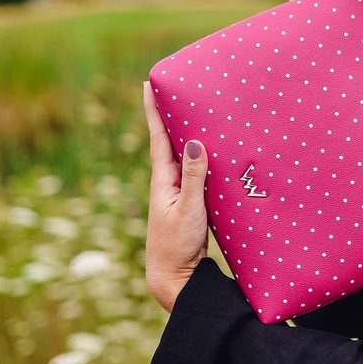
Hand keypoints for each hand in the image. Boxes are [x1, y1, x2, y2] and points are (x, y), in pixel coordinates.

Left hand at [143, 81, 208, 312]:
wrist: (175, 278)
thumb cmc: (177, 245)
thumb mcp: (189, 209)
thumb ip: (193, 176)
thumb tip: (192, 141)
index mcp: (163, 181)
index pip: (158, 138)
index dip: (153, 111)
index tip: (149, 85)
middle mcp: (169, 183)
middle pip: (170, 142)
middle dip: (172, 116)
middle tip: (177, 88)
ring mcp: (180, 194)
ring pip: (185, 157)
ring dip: (188, 135)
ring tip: (197, 111)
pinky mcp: (193, 204)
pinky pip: (198, 173)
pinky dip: (203, 159)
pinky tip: (214, 153)